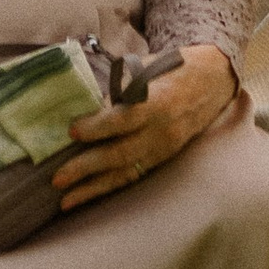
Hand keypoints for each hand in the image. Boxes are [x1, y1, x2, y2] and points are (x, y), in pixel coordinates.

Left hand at [55, 46, 236, 208]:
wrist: (211, 81)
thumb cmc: (171, 69)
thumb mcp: (147, 68)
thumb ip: (120, 89)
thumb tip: (86, 106)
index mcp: (158, 102)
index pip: (125, 119)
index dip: (98, 127)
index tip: (71, 131)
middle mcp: (162, 131)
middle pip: (121, 154)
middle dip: (87, 167)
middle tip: (57, 177)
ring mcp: (163, 149)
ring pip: (125, 173)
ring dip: (93, 188)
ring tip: (65, 200)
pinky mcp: (161, 160)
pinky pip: (132, 177)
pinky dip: (107, 188)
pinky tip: (86, 196)